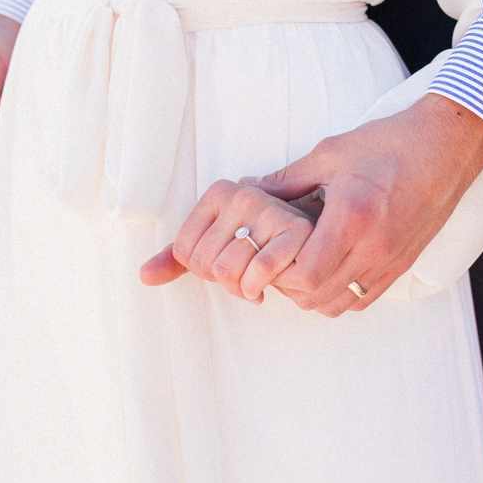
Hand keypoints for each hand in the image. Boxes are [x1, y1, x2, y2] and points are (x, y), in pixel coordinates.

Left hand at [140, 181, 315, 302]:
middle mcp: (247, 197)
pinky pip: (267, 275)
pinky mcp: (304, 234)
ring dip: (252, 291)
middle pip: (213, 269)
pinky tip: (284, 283)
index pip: (186, 255)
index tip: (233, 262)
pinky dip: (272, 289)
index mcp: (224, 191)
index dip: (206, 271)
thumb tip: (144, 276)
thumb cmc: (275, 228)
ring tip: (267, 281)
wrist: (337, 199)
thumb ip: (182, 254)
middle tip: (253, 277)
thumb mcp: (224, 231)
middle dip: (232, 285)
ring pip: (238, 277)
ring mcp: (275, 212)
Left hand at [252, 93, 482, 316]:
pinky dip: (340, 294)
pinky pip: (364, 299)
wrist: (448, 145)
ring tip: (304, 264)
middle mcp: (373, 247)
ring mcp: (391, 260)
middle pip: (316, 298)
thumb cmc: (390, 143)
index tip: (271, 250)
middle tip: (280, 258)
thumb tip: (250, 190)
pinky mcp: (404, 264)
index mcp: (352, 218)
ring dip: (314, 294)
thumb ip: (287, 179)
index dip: (279, 272)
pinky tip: (331, 269)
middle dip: (289, 286)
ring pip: (339, 305)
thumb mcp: (331, 153)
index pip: (305, 276)